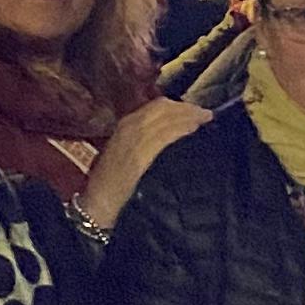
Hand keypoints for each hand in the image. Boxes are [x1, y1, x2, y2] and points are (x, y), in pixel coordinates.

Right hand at [76, 96, 212, 234]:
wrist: (98, 199)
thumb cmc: (110, 179)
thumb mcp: (124, 150)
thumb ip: (141, 138)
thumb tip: (165, 131)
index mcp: (124, 124)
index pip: (155, 107)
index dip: (176, 106)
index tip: (193, 108)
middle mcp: (129, 126)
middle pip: (163, 109)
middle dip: (186, 109)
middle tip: (205, 113)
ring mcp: (134, 138)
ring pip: (166, 119)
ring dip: (188, 117)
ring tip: (205, 118)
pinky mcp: (140, 154)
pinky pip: (165, 135)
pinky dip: (181, 129)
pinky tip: (193, 129)